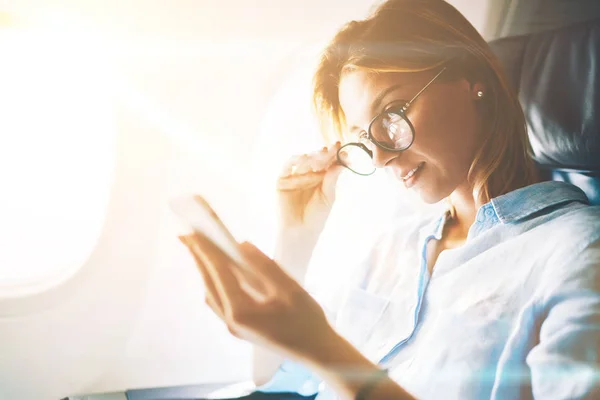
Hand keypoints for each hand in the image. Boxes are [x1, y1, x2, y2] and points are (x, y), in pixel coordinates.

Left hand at [179, 232, 337, 362]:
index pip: (218, 274)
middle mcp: (231, 321)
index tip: (193, 231)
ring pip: (211, 294)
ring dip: (205, 270)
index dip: (206, 250)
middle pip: (209, 284)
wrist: (317, 351)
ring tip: (198, 249)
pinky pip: (220, 302)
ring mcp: (234, 327)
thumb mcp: (289, 289)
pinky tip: (218, 272)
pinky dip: (215, 282)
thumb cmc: (307, 320)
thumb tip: (242, 245)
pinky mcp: (240, 327)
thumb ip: (264, 266)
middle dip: (198, 258)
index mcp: (241, 311)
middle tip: (186, 234)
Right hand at [276, 142, 344, 231]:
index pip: (328, 164)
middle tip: (332, 148)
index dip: (335, 156)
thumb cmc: (316, 217)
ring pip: (303, 161)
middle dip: (325, 154)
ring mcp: (295, 177)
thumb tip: (341, 162)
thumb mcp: (328, 197)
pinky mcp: (282, 179)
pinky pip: (287, 166)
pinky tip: (304, 157)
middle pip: (317, 160)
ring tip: (321, 154)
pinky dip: (295, 159)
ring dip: (312, 155)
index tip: (343, 149)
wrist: (300, 231)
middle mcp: (308, 175)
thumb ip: (332, 179)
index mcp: (321, 179)